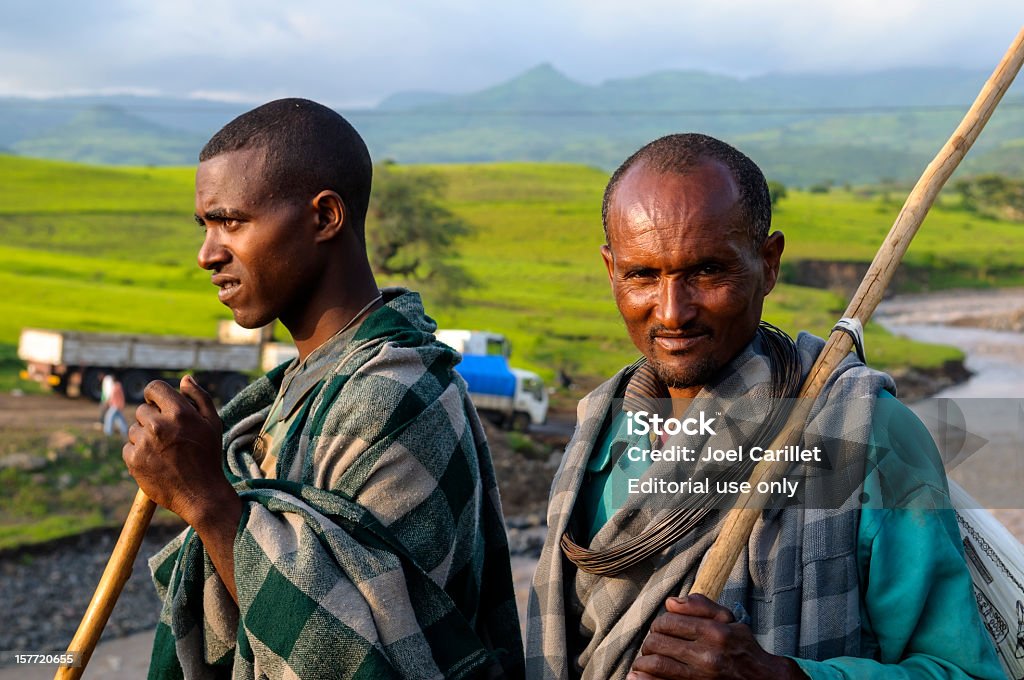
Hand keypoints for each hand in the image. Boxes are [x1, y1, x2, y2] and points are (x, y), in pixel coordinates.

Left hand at [123, 375, 228, 523]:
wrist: (201, 494)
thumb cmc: (208, 457)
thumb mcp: (213, 423)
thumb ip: (199, 397)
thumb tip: (185, 379)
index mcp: (179, 412)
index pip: (154, 388)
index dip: (157, 396)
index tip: (161, 406)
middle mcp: (159, 425)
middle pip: (142, 409)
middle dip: (153, 419)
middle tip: (169, 436)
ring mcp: (144, 443)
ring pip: (134, 429)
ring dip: (145, 436)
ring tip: (163, 451)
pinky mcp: (133, 460)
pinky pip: (128, 447)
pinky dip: (138, 453)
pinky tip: (155, 461)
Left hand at [628, 595, 806, 679]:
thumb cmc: (743, 648)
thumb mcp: (729, 620)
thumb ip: (701, 606)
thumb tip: (671, 602)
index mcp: (714, 633)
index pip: (669, 622)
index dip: (660, 623)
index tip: (662, 627)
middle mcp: (707, 656)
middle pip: (659, 643)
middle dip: (650, 641)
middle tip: (653, 643)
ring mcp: (701, 677)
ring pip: (656, 665)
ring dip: (645, 660)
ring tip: (647, 658)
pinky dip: (645, 679)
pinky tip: (639, 675)